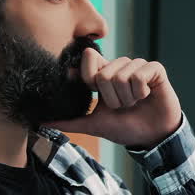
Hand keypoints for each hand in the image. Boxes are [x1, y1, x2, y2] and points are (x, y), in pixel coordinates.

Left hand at [47, 49, 182, 149]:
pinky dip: (140, 92)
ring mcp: (137, 66)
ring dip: (127, 98)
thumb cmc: (124, 128)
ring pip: (121, 76)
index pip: (89, 57)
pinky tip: (146, 97)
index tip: (94, 92)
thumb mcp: (94, 125)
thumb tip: (40, 122)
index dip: (89, 76)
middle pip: (104, 73)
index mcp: (103, 74)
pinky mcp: (155, 69)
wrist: (152, 137)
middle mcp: (119, 66)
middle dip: (112, 99)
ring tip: (135, 103)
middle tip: (122, 106)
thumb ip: (69, 122)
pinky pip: (139, 75)